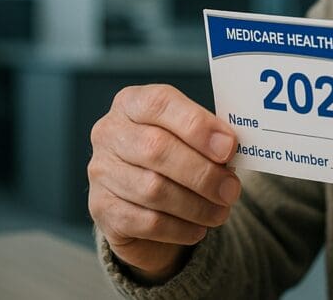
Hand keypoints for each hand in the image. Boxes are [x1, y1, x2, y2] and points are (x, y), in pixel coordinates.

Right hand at [88, 84, 240, 282]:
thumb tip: (231, 148)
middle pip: (156, 148)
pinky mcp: (102, 209)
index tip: (229, 147)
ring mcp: (101, 171)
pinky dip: (179, 228)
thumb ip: (211, 138)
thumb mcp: (193, 137)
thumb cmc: (178, 156)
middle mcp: (110, 132)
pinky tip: (198, 229)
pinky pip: (145, 222)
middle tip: (231, 190)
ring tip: (221, 211)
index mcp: (133, 103)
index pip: (160, 104)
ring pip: (152, 189)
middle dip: (203, 172)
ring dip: (196, 205)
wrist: (147, 200)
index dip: (198, 126)